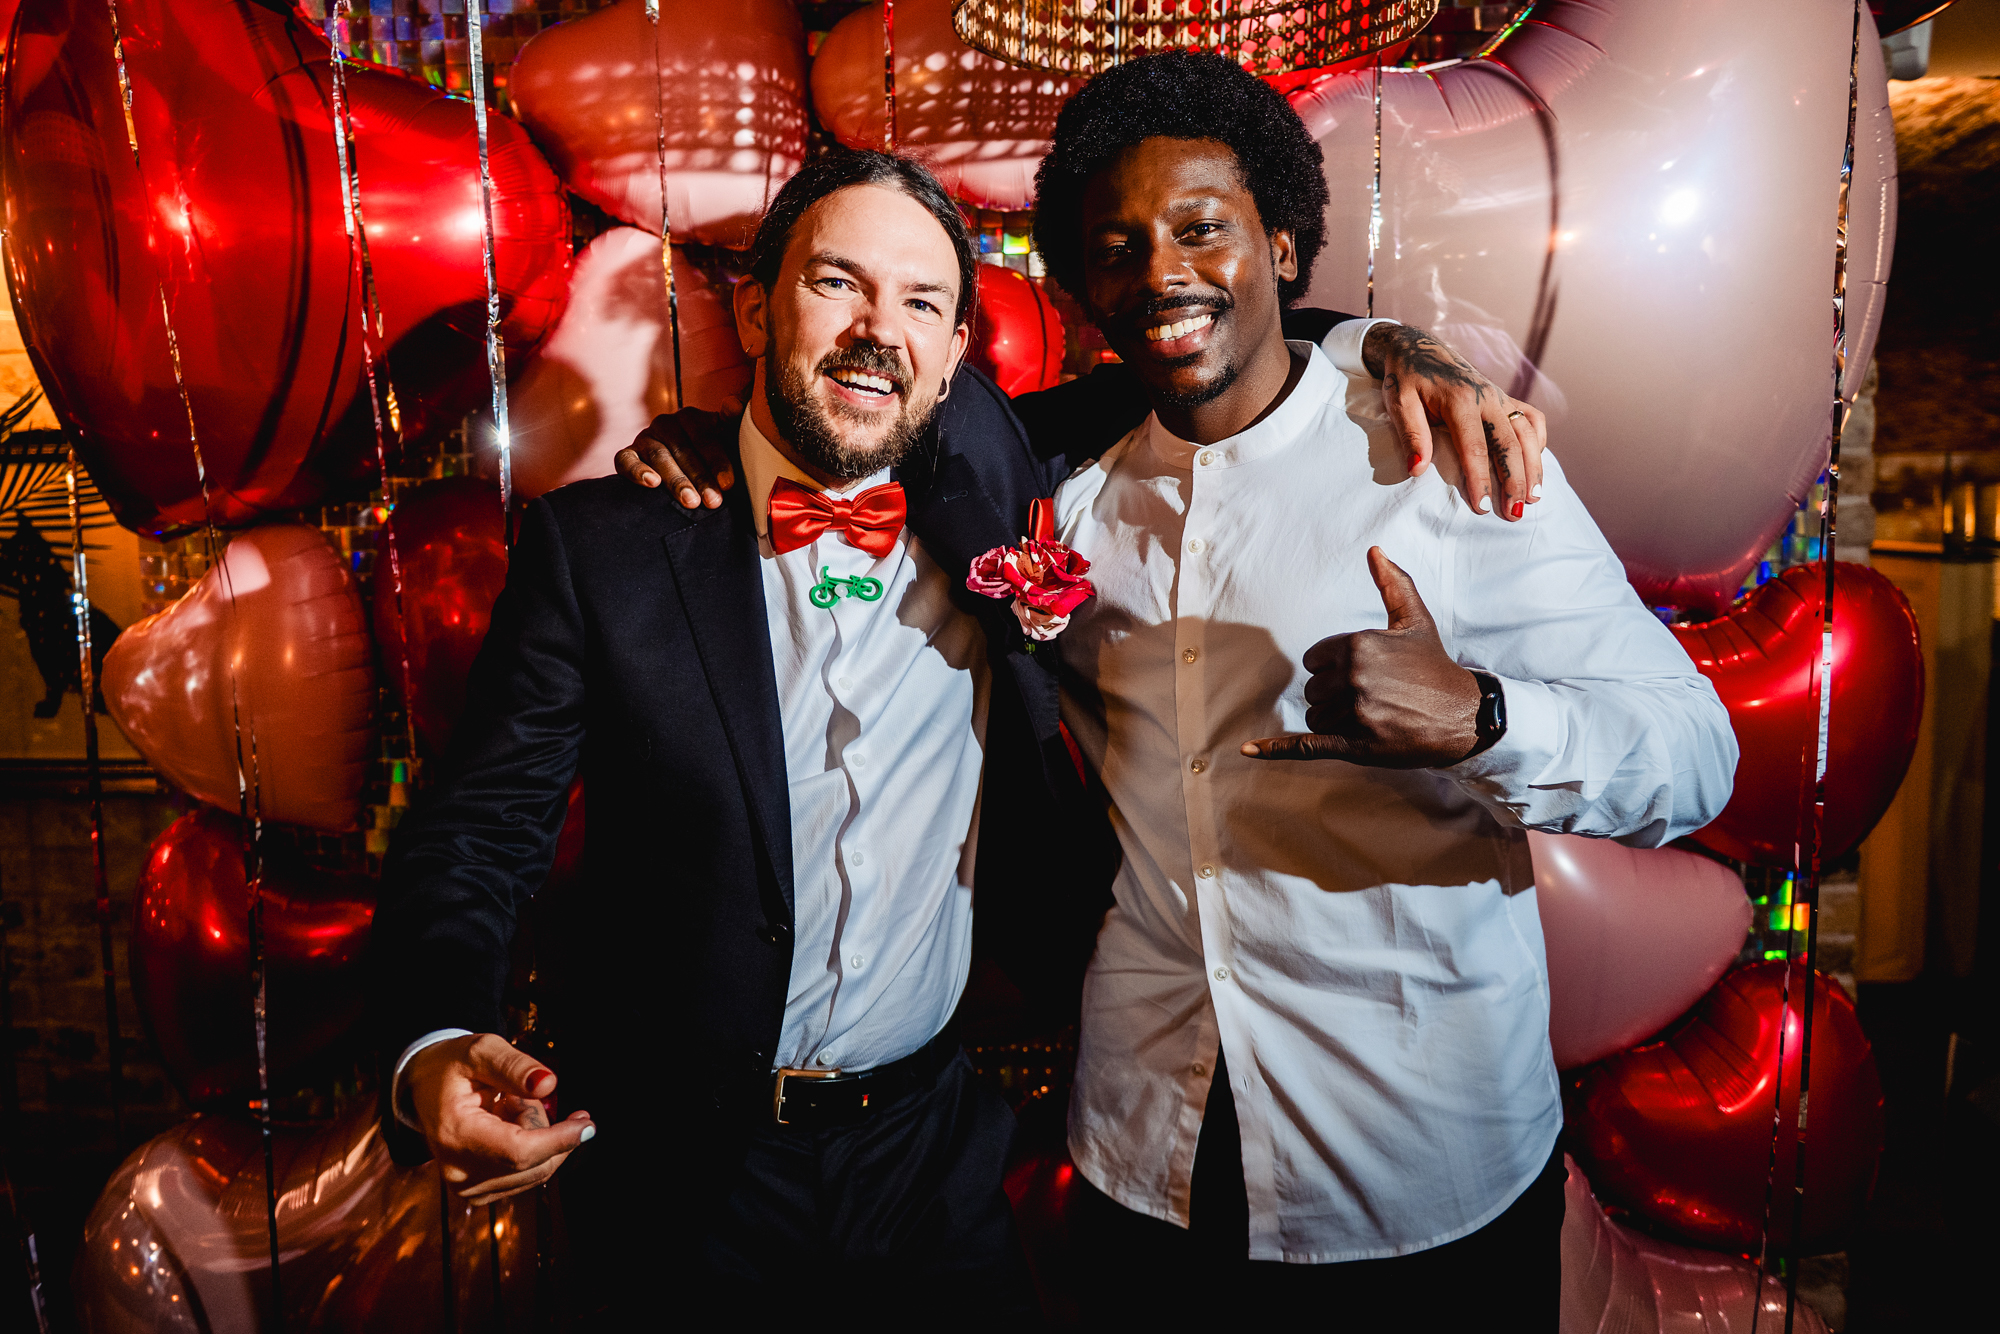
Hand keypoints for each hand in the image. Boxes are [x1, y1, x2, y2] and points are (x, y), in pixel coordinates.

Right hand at [405, 1032, 594, 1201]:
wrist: (423, 1089)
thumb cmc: (453, 1066)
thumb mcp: (481, 1051)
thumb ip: (514, 1066)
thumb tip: (548, 1084)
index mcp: (455, 1134)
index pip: (519, 1151)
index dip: (559, 1140)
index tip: (589, 1125)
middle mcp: (458, 1171)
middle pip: (533, 1164)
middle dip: (546, 1128)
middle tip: (527, 1096)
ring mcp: (466, 1188)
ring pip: (534, 1171)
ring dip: (535, 1136)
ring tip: (508, 1107)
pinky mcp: (476, 1193)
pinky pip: (525, 1176)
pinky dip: (528, 1149)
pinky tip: (507, 1125)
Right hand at [612, 397, 744, 509]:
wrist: (682, 472)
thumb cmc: (709, 457)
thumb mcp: (725, 439)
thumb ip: (731, 422)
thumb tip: (735, 403)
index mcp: (690, 417)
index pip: (704, 436)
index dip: (717, 460)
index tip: (728, 484)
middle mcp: (665, 423)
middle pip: (683, 449)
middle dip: (700, 477)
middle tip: (713, 501)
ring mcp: (644, 438)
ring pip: (659, 457)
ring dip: (676, 480)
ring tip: (690, 501)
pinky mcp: (627, 454)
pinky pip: (626, 460)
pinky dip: (637, 471)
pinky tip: (652, 483)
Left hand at [1241, 547, 1481, 767]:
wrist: (1463, 715)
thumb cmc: (1434, 666)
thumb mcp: (1415, 621)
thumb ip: (1393, 584)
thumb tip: (1375, 551)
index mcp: (1357, 645)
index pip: (1313, 660)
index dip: (1333, 668)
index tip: (1363, 674)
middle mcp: (1352, 678)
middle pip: (1312, 689)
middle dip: (1334, 694)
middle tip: (1371, 697)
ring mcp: (1353, 713)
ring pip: (1315, 716)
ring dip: (1333, 720)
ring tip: (1370, 717)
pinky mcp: (1354, 745)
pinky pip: (1305, 745)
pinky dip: (1275, 750)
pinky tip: (1249, 748)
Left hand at [1362, 323, 1546, 521]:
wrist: (1418, 346)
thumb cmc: (1406, 378)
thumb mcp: (1398, 403)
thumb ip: (1411, 435)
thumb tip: (1417, 470)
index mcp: (1460, 400)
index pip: (1474, 448)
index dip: (1480, 480)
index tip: (1481, 508)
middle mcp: (1487, 397)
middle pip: (1509, 444)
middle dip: (1515, 481)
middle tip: (1514, 514)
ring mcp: (1499, 396)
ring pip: (1527, 433)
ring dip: (1534, 466)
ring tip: (1534, 498)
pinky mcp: (1504, 397)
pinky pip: (1531, 418)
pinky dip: (1538, 440)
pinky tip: (1536, 463)